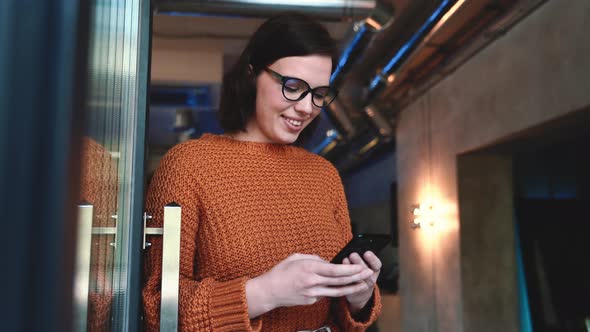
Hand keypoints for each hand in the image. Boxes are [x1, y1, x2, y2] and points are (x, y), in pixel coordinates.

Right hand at [246, 253, 373, 317]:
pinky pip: (325, 294)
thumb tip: (326, 261)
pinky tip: (339, 286)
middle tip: (368, 273)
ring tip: (364, 284)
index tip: (361, 266)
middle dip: (356, 277)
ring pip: (337, 291)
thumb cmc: (280, 272)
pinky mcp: (311, 301)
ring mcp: (312, 293)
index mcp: (309, 268)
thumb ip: (314, 258)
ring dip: (352, 288)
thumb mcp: (296, 257)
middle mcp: (313, 282)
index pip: (335, 270)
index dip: (350, 269)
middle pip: (339, 281)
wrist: (269, 291)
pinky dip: (332, 289)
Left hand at [341, 251, 381, 313]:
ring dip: (351, 269)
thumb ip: (361, 257)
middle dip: (359, 262)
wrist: (360, 293)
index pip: (377, 265)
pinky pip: (349, 284)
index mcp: (375, 270)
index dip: (372, 259)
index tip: (366, 253)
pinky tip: (340, 270)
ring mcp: (362, 286)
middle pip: (367, 271)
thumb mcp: (366, 265)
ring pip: (358, 278)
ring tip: (345, 259)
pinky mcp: (353, 291)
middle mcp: (370, 279)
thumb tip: (354, 247)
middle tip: (353, 254)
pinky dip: (345, 276)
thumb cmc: (361, 273)